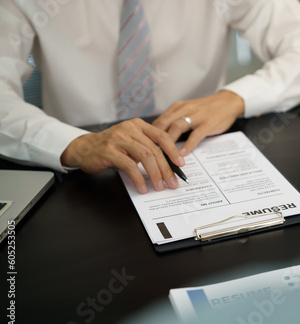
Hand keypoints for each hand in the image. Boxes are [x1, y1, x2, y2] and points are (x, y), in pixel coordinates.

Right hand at [60, 118, 184, 193]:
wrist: (84, 148)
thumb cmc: (111, 147)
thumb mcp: (131, 142)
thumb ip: (147, 147)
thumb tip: (168, 164)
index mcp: (138, 125)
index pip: (161, 136)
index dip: (173, 150)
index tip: (181, 164)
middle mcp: (129, 129)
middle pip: (155, 149)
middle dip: (166, 168)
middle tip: (172, 182)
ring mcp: (119, 139)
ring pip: (145, 156)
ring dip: (155, 174)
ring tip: (159, 186)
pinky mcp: (109, 151)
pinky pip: (130, 166)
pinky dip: (138, 178)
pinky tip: (142, 187)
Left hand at [152, 90, 244, 155]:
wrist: (228, 102)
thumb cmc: (206, 110)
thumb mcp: (188, 111)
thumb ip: (175, 122)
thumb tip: (160, 140)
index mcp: (177, 107)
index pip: (158, 121)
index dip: (149, 136)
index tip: (145, 149)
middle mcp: (184, 109)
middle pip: (164, 123)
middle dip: (155, 140)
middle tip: (150, 156)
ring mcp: (197, 115)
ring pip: (177, 127)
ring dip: (169, 143)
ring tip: (164, 156)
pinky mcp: (209, 122)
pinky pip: (196, 134)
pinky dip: (188, 145)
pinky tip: (183, 154)